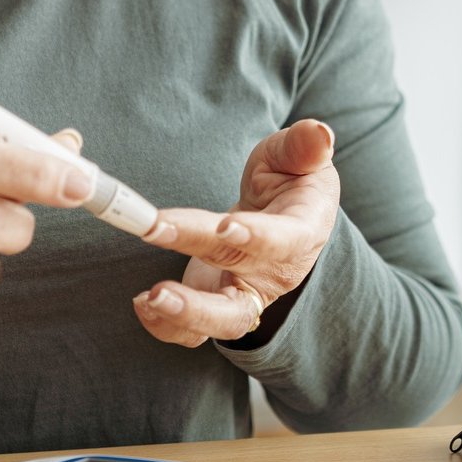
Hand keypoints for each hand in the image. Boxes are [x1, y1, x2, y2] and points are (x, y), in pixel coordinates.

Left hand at [133, 119, 338, 346]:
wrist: (281, 210)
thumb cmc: (290, 178)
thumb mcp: (299, 154)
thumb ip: (304, 145)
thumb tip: (320, 132)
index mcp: (302, 230)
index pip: (283, 240)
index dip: (256, 236)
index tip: (224, 226)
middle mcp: (276, 272)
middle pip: (239, 290)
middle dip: (199, 298)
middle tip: (158, 286)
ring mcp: (247, 293)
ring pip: (220, 321)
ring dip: (182, 316)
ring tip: (147, 299)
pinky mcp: (218, 301)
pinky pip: (195, 329)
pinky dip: (167, 324)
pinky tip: (141, 302)